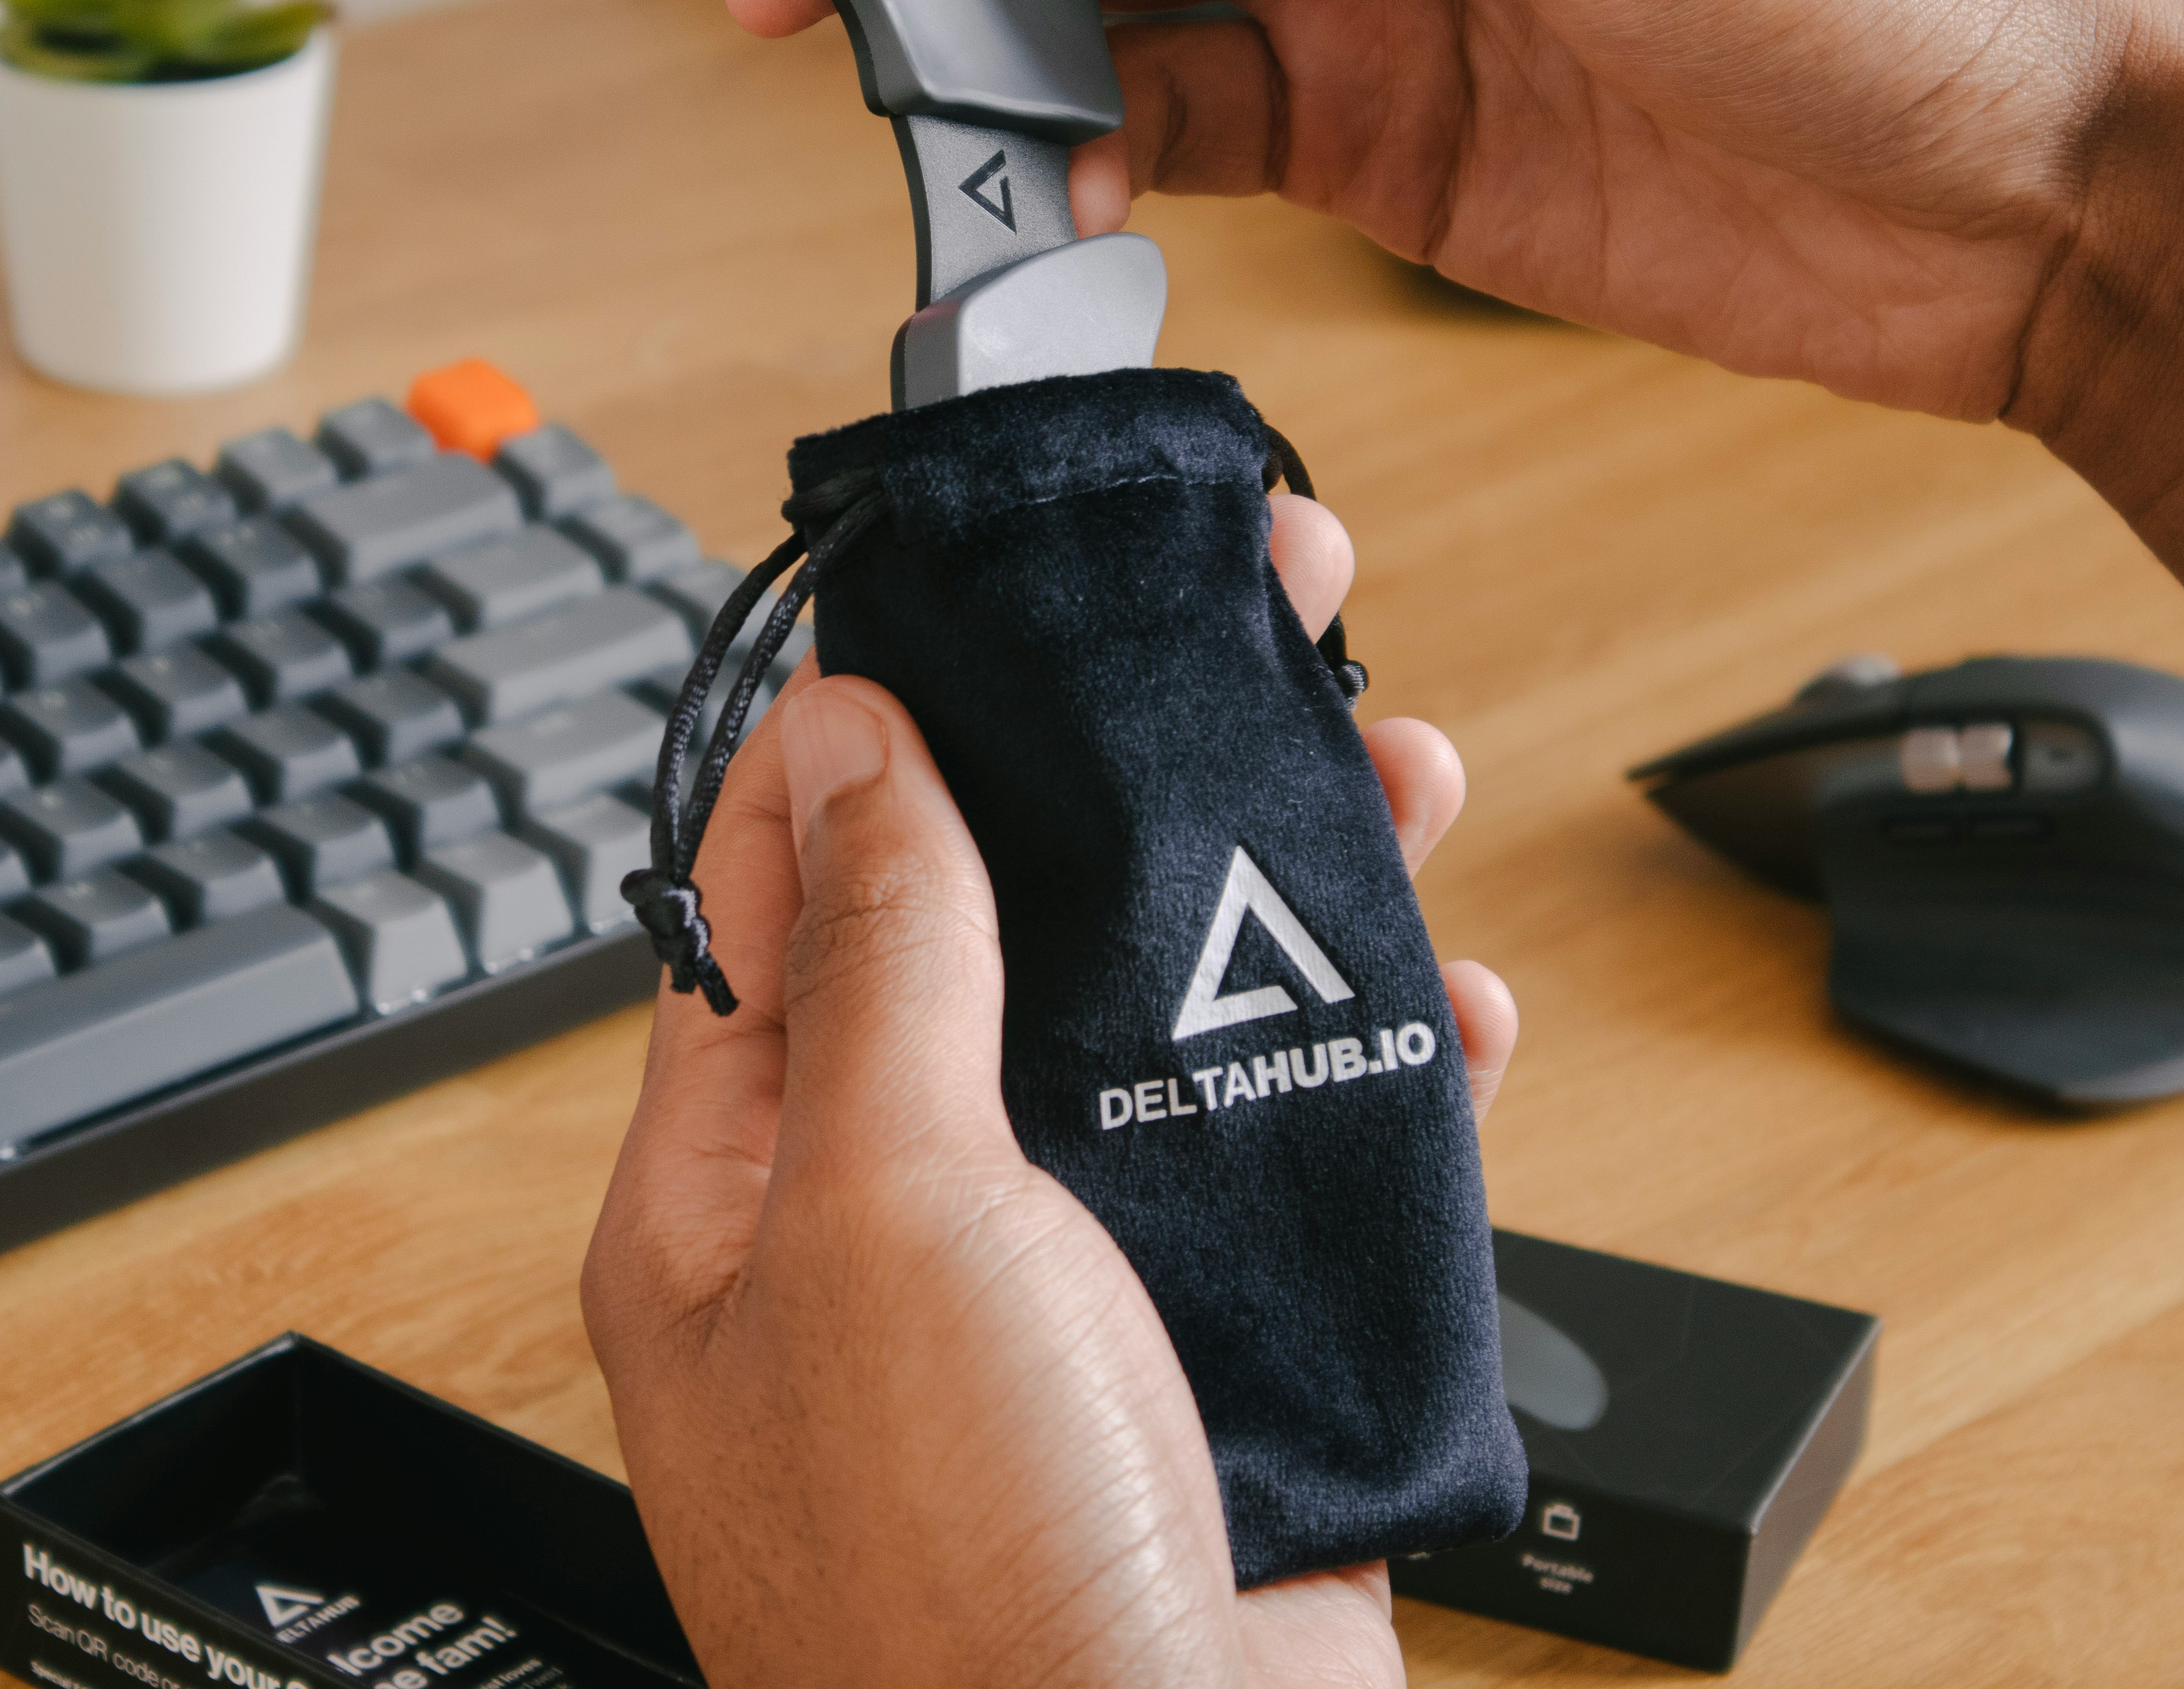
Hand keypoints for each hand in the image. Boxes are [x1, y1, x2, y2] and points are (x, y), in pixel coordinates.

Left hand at [582, 498, 1514, 1688]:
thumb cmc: (961, 1583)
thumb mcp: (884, 1209)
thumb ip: (877, 963)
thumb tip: (840, 742)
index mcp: (733, 1191)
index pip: (777, 892)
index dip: (870, 732)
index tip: (972, 601)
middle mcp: (883, 1229)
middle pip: (998, 934)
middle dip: (1117, 781)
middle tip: (1251, 627)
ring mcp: (1052, 1292)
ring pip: (1157, 1031)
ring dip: (1273, 897)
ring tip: (1395, 769)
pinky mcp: (1208, 1360)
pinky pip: (1283, 1170)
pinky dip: (1373, 1074)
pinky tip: (1450, 1003)